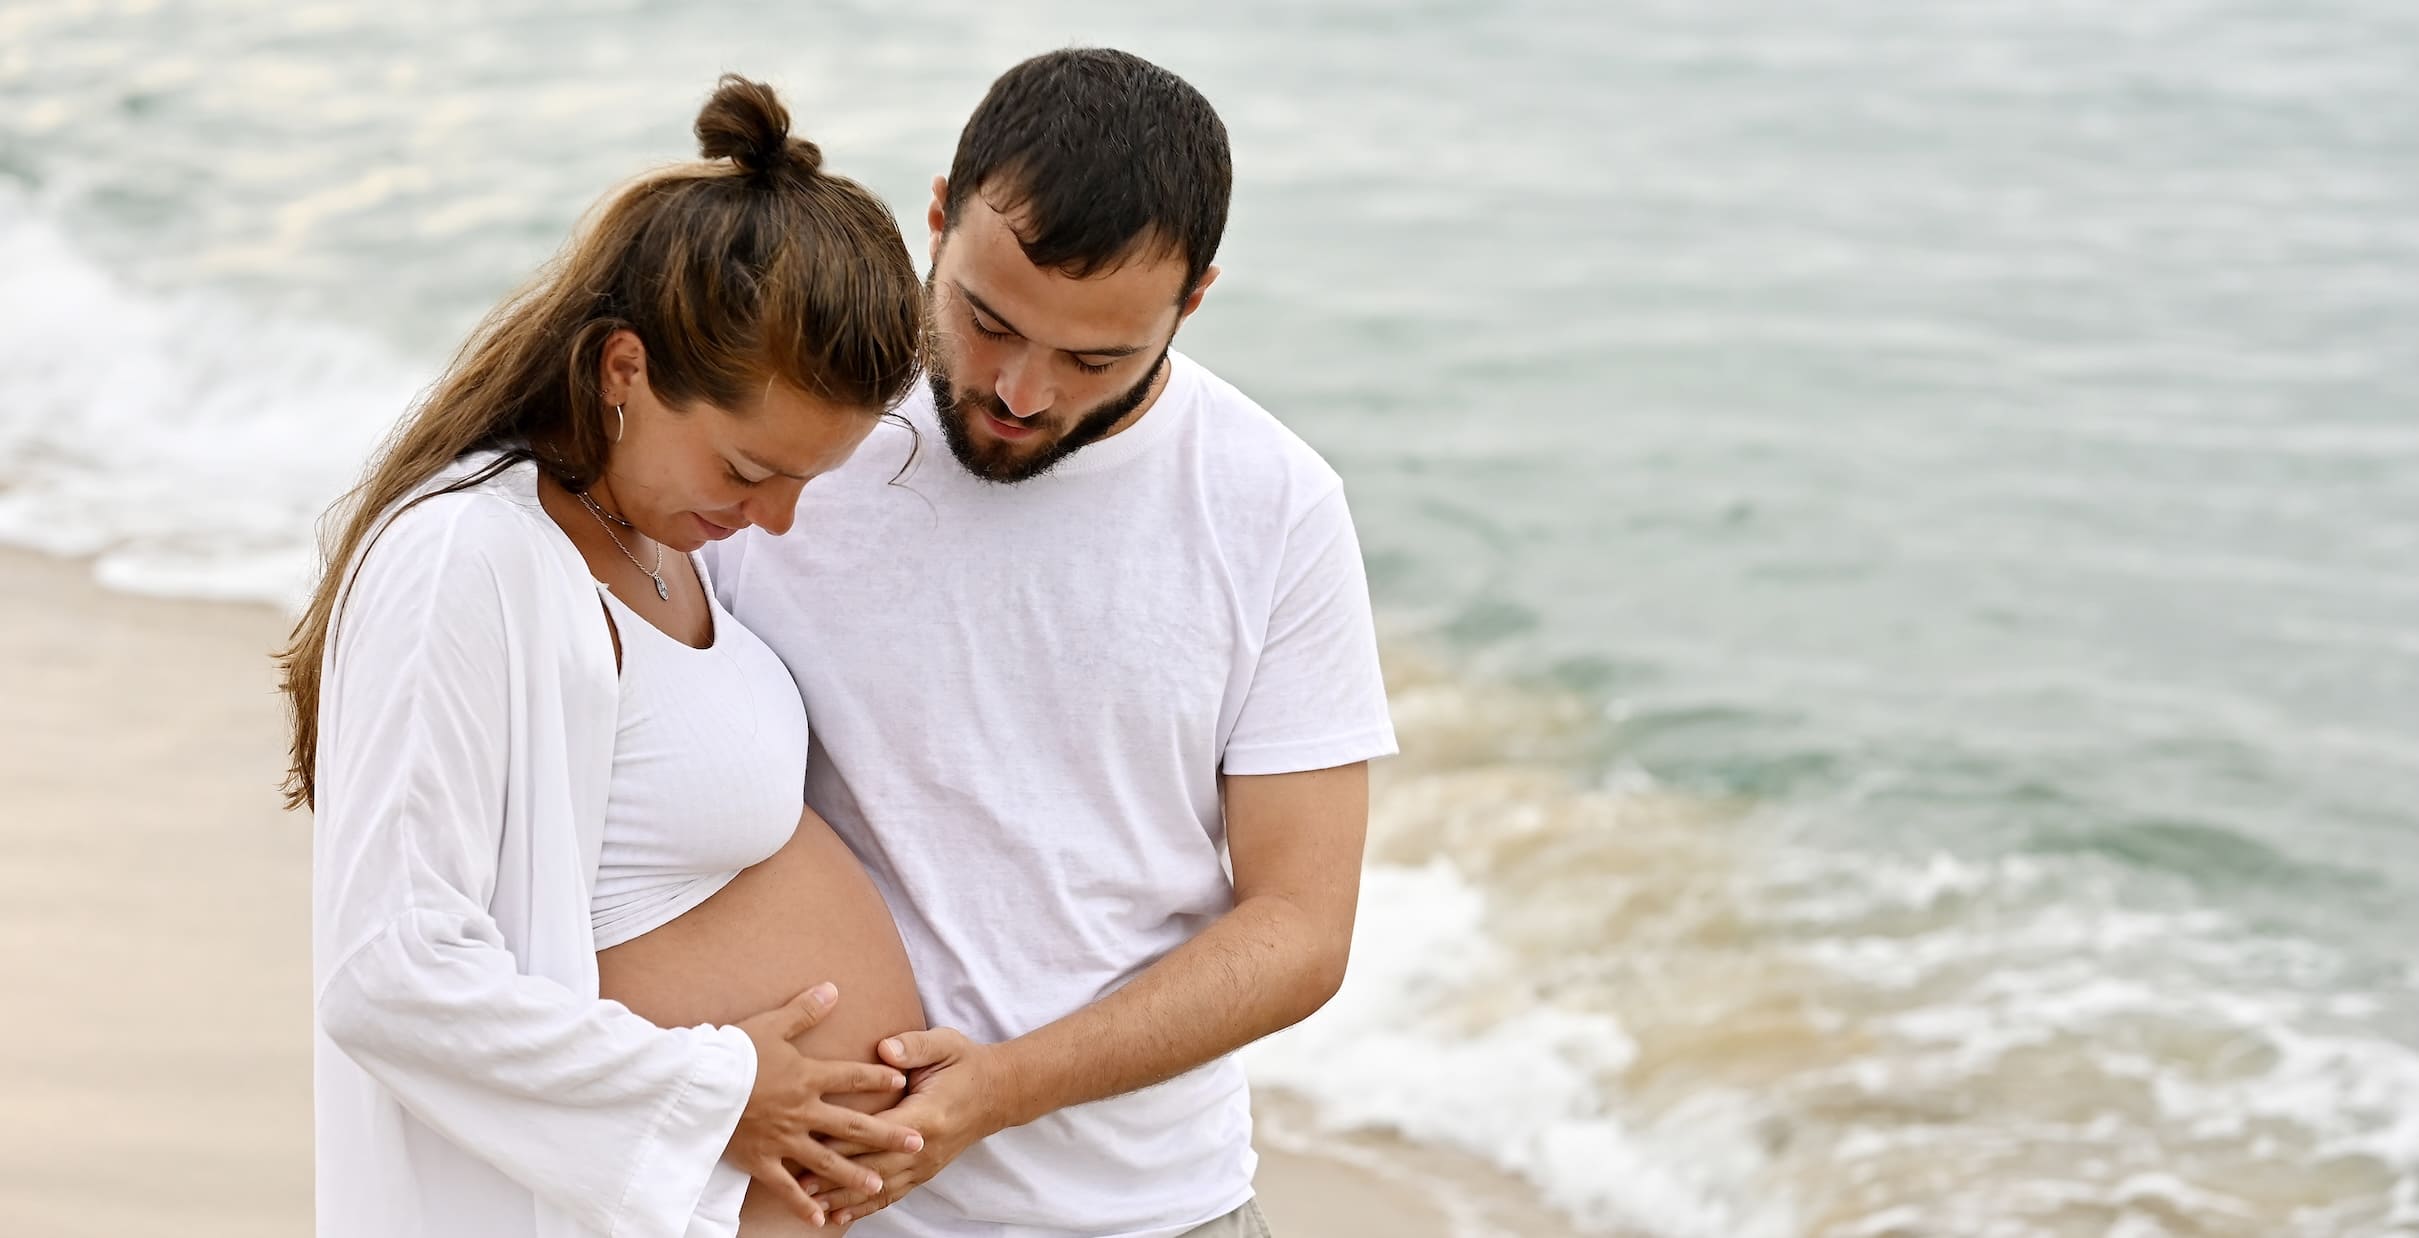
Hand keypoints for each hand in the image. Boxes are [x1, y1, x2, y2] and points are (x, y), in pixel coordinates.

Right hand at [728, 984, 927, 1226]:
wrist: (695, 1083)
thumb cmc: (732, 1051)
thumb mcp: (771, 1024)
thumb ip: (805, 1010)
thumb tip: (833, 988)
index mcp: (807, 1077)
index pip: (853, 1076)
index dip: (879, 1077)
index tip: (903, 1082)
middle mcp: (802, 1111)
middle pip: (853, 1125)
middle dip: (887, 1135)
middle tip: (917, 1143)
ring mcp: (783, 1138)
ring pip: (827, 1160)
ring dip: (854, 1173)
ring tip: (879, 1185)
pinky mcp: (760, 1159)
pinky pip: (785, 1187)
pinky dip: (802, 1204)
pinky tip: (820, 1220)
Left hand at [805, 1028, 1010, 1225]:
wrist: (999, 1092)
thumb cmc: (966, 1064)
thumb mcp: (945, 1044)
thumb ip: (914, 1046)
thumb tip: (884, 1049)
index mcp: (926, 1115)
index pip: (876, 1130)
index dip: (843, 1139)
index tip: (811, 1144)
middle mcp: (925, 1147)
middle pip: (873, 1166)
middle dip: (834, 1176)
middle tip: (799, 1185)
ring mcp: (925, 1164)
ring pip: (879, 1187)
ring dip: (845, 1197)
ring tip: (812, 1207)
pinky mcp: (925, 1172)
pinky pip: (892, 1194)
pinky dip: (865, 1208)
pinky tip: (840, 1215)